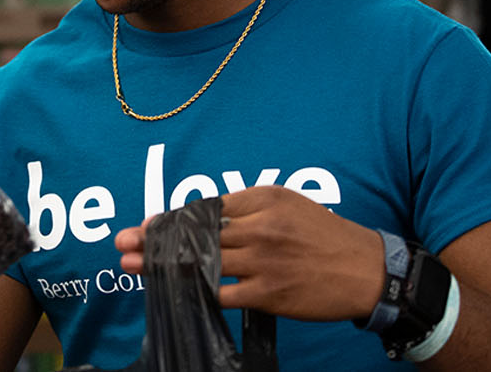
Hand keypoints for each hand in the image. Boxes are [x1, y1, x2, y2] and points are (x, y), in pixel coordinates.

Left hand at [113, 186, 383, 321]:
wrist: (367, 271)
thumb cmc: (326, 236)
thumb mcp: (289, 204)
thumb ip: (248, 207)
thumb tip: (203, 215)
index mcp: (263, 198)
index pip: (205, 207)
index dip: (170, 218)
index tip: (146, 225)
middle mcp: (260, 226)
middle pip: (196, 232)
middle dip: (155, 239)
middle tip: (123, 243)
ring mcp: (262, 261)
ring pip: (202, 261)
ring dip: (163, 265)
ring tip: (133, 266)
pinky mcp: (268, 292)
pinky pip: (221, 292)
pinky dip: (196, 292)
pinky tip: (175, 292)